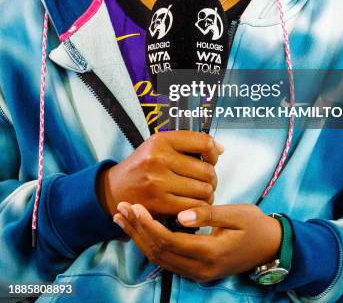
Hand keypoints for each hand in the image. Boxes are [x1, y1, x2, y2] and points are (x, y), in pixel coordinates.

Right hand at [97, 131, 222, 217]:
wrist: (115, 189)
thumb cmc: (144, 166)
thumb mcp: (160, 146)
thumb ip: (189, 144)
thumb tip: (221, 148)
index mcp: (162, 140)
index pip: (204, 142)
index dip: (214, 153)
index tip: (211, 159)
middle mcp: (159, 158)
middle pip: (207, 171)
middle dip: (212, 179)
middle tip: (206, 182)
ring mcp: (158, 182)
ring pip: (203, 191)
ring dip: (207, 195)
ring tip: (200, 193)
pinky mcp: (159, 203)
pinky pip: (193, 207)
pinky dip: (198, 208)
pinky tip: (193, 205)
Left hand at [113, 202, 282, 282]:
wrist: (271, 247)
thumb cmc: (255, 226)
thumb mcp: (236, 215)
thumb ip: (208, 214)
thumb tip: (181, 215)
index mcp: (209, 253)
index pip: (168, 240)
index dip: (148, 224)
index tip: (134, 205)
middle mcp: (200, 269)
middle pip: (158, 252)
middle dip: (137, 230)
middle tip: (121, 207)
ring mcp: (197, 273)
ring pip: (159, 258)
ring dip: (139, 237)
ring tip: (123, 217)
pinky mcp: (197, 270)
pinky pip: (167, 259)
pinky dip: (150, 243)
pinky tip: (141, 229)